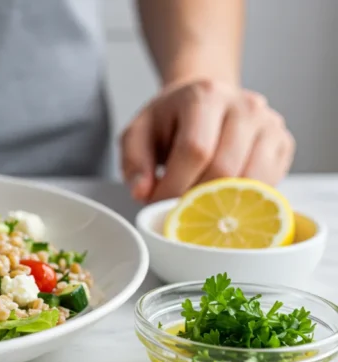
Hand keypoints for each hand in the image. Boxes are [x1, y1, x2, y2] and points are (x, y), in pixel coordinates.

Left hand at [120, 79, 294, 202]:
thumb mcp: (139, 132)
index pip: (195, 149)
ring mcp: (269, 124)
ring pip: (251, 181)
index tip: (158, 204)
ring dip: (221, 204)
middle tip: (178, 210)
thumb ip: (134, 161)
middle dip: (196, 199)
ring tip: (198, 207)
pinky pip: (268, 185)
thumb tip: (142, 192)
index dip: (174, 186)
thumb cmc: (170, 120)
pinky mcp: (283, 143)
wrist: (205, 102)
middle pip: (225, 169)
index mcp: (205, 95)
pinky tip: (222, 201)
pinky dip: (244, 202)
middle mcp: (244, 105)